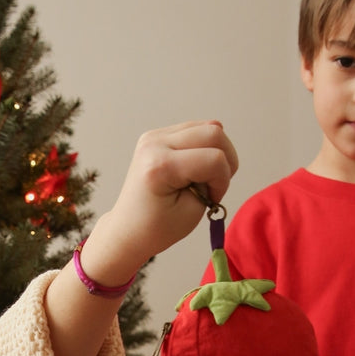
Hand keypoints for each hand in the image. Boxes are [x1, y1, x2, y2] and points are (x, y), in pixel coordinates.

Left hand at [79, 120, 238, 284]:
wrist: (129, 229)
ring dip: (217, 152)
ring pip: (209, 126)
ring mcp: (154, 136)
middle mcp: (154, 143)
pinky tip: (196, 167)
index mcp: (160, 165)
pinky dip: (206, 148)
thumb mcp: (193, 211)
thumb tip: (220, 156)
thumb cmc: (157, 227)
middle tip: (214, 185)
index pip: (214, 159)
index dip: (222, 181)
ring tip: (205, 176)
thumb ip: (211, 181)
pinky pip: (197, 129)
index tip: (212, 198)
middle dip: (225, 161)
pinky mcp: (158, 135)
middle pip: (214, 132)